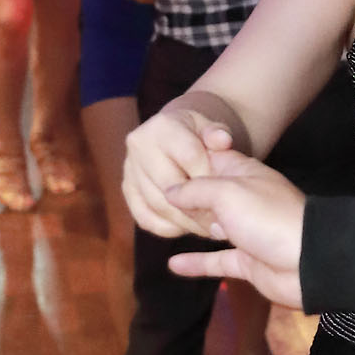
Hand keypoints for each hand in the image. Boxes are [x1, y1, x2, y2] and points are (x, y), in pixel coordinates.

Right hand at [124, 103, 235, 238]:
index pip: (190, 157)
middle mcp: (140, 145)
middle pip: (170, 185)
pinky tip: (188, 227)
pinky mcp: (128, 191)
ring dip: (186, 221)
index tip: (226, 191)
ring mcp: (130, 169)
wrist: (176, 138)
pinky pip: (145, 218)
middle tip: (220, 220)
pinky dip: (168, 228)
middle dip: (198, 205)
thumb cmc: (200, 136)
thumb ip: (219, 135)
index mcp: (163, 126)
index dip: (210, 177)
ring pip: (158, 205)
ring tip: (209, 227)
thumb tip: (222, 141)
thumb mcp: (212, 129)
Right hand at [165, 153, 308, 307]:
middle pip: (209, 195)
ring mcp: (247, 231)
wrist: (309, 261)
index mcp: (243, 174)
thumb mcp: (227, 191)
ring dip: (191, 227)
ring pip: (213, 228)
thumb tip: (169, 191)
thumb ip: (195, 188)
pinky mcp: (248, 261)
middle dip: (184, 196)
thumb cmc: (268, 217)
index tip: (159, 163)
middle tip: (152, 197)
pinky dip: (197, 262)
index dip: (186, 160)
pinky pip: (217, 260)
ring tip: (164, 225)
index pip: (210, 159)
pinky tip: (173, 264)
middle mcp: (244, 200)